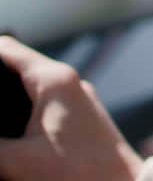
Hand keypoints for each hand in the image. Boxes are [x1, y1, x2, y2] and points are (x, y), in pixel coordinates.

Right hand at [0, 36, 141, 180]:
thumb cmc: (76, 171)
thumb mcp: (16, 160)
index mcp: (53, 80)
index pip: (6, 49)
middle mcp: (69, 81)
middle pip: (18, 64)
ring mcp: (78, 96)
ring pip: (33, 82)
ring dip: (9, 90)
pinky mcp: (82, 114)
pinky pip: (46, 99)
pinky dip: (25, 104)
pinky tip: (11, 122)